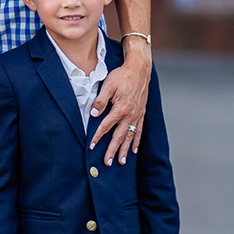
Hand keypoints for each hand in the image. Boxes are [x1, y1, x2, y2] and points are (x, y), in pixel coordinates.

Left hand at [89, 44, 151, 165]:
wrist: (140, 70)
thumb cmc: (122, 76)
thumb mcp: (108, 85)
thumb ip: (100, 101)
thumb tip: (93, 114)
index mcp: (120, 109)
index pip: (106, 126)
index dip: (97, 137)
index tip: (91, 146)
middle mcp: (130, 115)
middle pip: (119, 136)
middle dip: (112, 150)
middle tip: (107, 163)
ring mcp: (137, 116)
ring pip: (130, 137)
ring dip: (125, 150)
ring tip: (121, 162)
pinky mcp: (141, 114)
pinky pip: (139, 131)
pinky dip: (136, 142)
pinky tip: (134, 150)